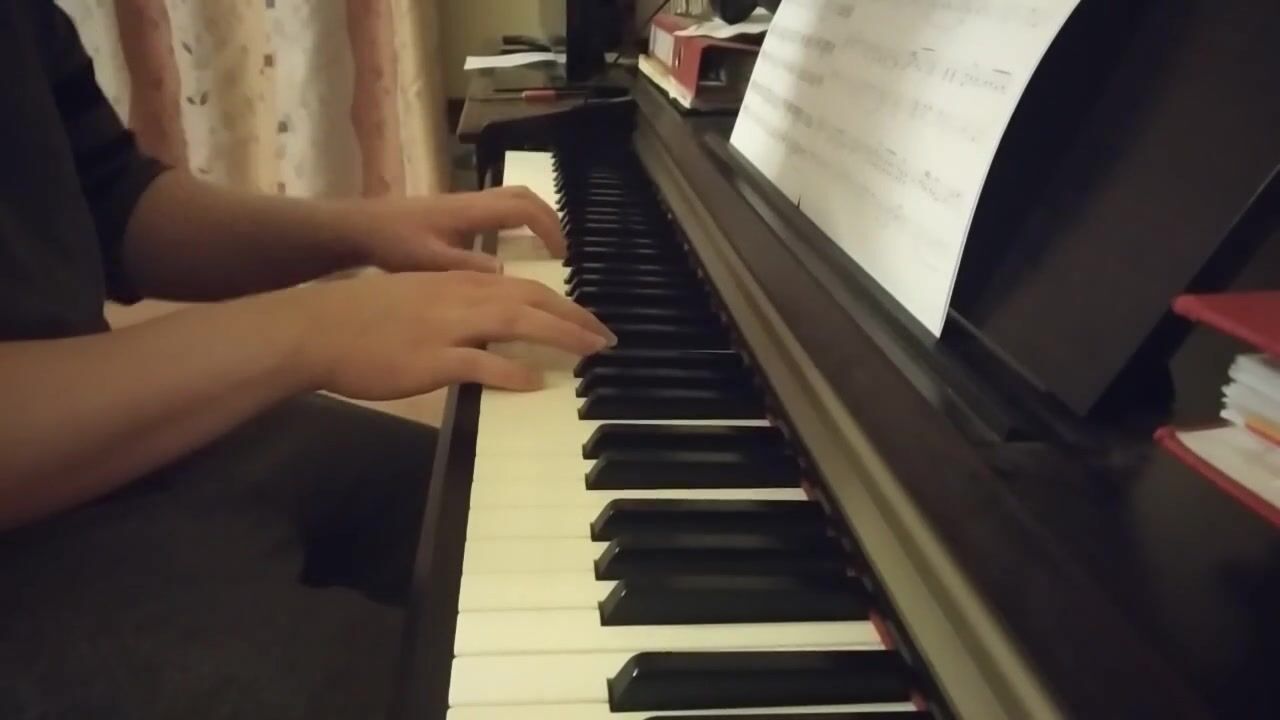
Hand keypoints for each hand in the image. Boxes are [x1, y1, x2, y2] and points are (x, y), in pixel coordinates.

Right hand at [271, 271, 613, 398]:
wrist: (316, 328)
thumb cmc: (360, 319)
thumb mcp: (416, 301)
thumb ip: (454, 308)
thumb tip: (487, 329)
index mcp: (457, 283)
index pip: (524, 288)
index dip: (562, 302)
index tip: (587, 318)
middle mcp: (459, 297)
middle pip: (532, 300)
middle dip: (575, 318)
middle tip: (605, 338)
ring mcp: (446, 327)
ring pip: (517, 323)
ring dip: (559, 336)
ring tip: (589, 353)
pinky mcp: (431, 359)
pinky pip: (481, 363)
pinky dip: (512, 371)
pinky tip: (537, 381)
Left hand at [341, 187, 564, 273]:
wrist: (358, 228)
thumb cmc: (391, 243)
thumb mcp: (428, 261)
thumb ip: (466, 267)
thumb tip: (505, 272)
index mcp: (470, 211)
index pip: (523, 208)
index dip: (549, 227)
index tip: (562, 255)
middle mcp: (471, 202)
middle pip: (523, 196)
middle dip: (549, 218)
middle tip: (561, 249)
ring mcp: (462, 205)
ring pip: (510, 200)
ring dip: (533, 218)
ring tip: (545, 249)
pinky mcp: (453, 213)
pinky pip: (497, 209)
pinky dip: (515, 223)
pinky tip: (510, 250)